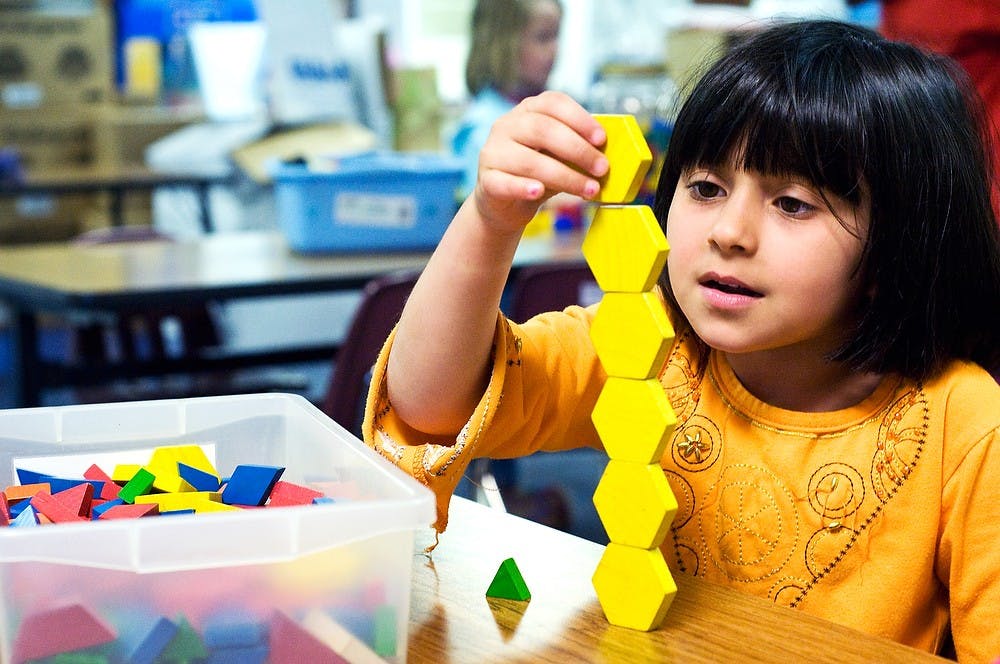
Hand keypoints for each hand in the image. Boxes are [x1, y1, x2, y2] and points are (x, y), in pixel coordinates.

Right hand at [473, 91, 609, 234]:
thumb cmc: (536, 175)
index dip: (580, 119)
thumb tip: (606, 153)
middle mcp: (506, 126)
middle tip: (602, 168)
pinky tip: (539, 192)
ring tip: (588, 190)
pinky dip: (524, 187)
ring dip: (565, 176)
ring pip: (529, 160)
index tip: (602, 139)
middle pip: (542, 130)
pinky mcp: (486, 180)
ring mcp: (493, 152)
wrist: (504, 205)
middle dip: (578, 150)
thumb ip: (576, 150)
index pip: (553, 103)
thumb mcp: (558, 156)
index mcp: (527, 111)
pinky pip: (505, 182)